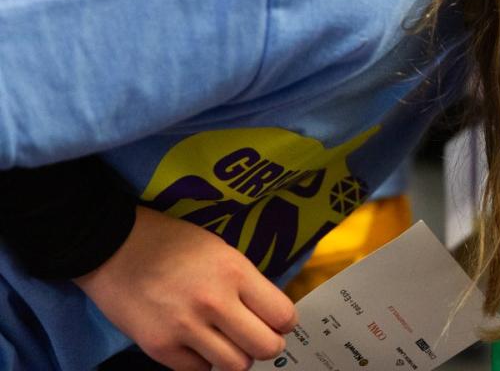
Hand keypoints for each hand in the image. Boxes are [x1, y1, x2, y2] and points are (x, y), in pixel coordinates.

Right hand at [75, 207, 295, 370]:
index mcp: (235, 272)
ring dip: (235, 357)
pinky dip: (201, 361)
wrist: (113, 245)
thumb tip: (269, 315)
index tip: (277, 321)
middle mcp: (215, 302)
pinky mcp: (158, 347)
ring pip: (234, 366)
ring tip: (226, 342)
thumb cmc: (172, 243)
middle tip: (256, 338)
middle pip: (265, 347)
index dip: (284, 322)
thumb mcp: (221, 251)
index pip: (282, 315)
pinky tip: (195, 344)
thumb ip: (246, 283)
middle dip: (266, 345)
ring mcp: (185, 327)